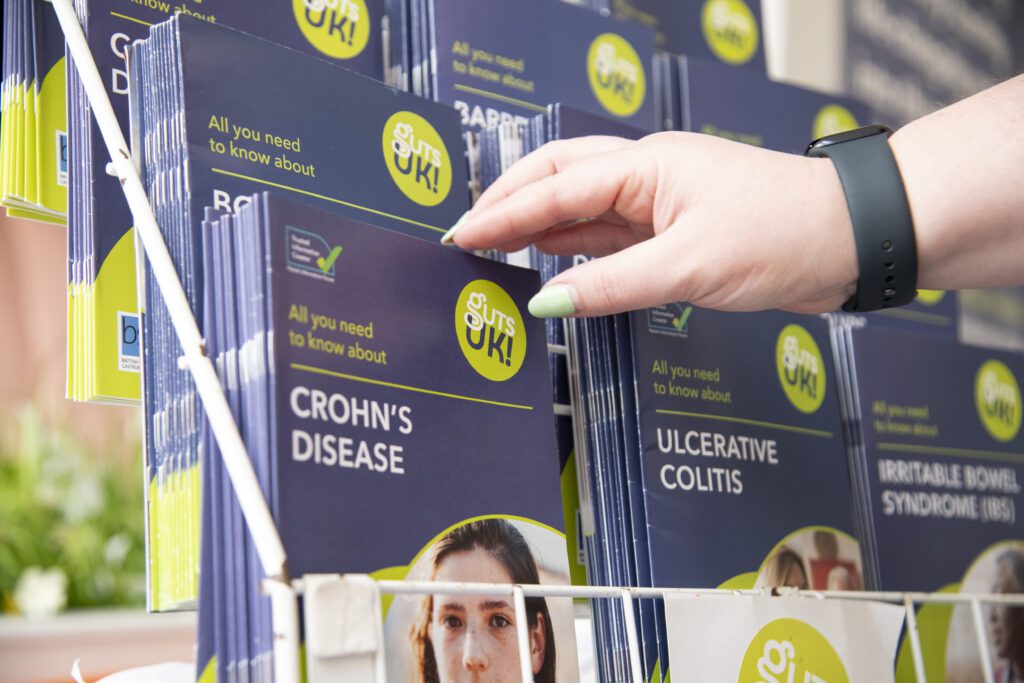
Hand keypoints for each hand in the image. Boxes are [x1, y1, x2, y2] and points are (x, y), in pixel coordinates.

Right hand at [445, 131, 857, 316]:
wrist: (851, 238)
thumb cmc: (785, 232)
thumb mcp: (691, 264)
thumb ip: (614, 285)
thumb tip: (548, 302)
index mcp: (648, 166)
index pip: (558, 188)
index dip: (505, 213)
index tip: (463, 236)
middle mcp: (648, 177)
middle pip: (560, 179)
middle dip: (511, 203)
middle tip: (469, 234)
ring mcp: (661, 204)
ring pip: (584, 209)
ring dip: (540, 225)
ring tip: (496, 249)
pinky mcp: (676, 234)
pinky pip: (611, 238)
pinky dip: (577, 251)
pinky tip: (554, 264)